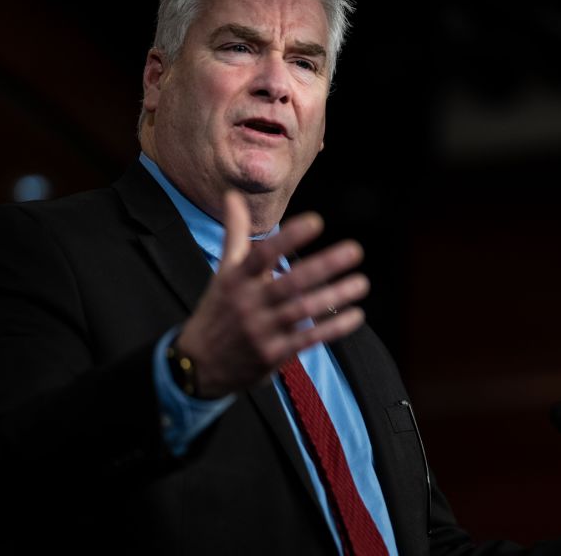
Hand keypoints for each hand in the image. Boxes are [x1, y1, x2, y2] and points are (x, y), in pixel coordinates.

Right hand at [177, 191, 369, 397]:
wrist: (199, 364)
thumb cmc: (218, 309)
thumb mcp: (223, 271)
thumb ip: (234, 233)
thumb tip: (232, 195)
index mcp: (236, 279)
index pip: (263, 254)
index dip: (289, 238)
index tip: (316, 221)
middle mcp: (248, 303)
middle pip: (290, 282)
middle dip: (323, 266)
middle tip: (354, 250)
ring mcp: (260, 330)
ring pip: (303, 310)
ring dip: (335, 296)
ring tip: (361, 282)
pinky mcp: (272, 354)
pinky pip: (308, 339)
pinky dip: (333, 327)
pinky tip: (355, 315)